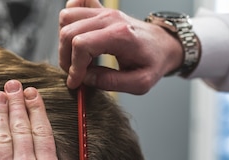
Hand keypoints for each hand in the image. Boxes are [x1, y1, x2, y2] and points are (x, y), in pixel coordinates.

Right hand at [59, 1, 182, 93]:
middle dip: (65, 58)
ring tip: (76, 58)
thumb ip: (111, 83)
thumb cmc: (153, 62)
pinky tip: (76, 35)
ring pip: (66, 17)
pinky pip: (75, 3)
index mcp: (120, 35)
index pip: (81, 45)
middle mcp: (109, 18)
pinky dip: (69, 19)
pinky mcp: (101, 9)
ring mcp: (104, 11)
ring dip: (64, 41)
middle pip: (69, 32)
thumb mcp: (139, 83)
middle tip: (75, 73)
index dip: (73, 67)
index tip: (76, 82)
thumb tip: (85, 78)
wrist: (164, 44)